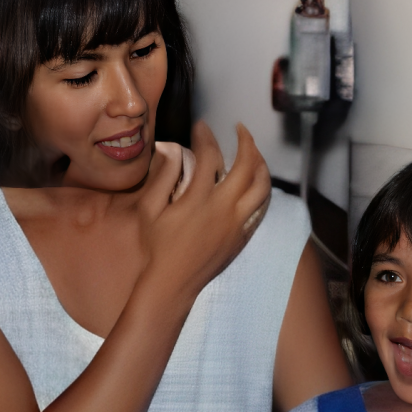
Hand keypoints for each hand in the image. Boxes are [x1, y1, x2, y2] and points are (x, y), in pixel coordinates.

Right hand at [140, 122, 270, 305]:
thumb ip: (162, 177)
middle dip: (246, 141)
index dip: (206, 136)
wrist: (172, 285)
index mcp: (197, 199)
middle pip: (247, 166)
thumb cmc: (156, 248)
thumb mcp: (149, 210)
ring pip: (262, 188)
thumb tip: (171, 149)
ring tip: (254, 153)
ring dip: (262, 165)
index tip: (202, 126)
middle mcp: (223, 209)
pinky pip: (262, 210)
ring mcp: (237, 225)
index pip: (209, 156)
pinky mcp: (242, 238)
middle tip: (239, 130)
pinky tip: (257, 184)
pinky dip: (262, 192)